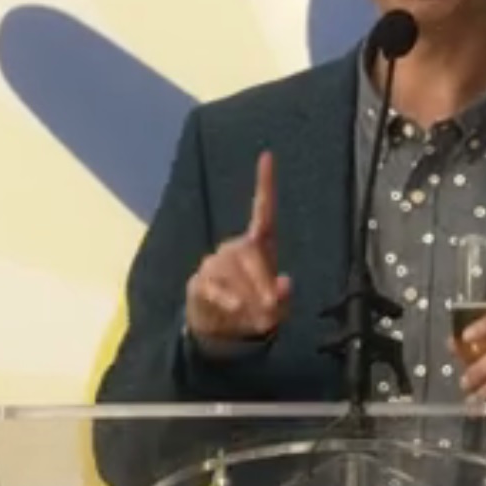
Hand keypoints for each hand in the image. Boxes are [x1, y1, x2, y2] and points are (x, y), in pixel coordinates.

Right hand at [185, 151, 291, 342]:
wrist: (222, 330)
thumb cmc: (256, 308)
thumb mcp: (278, 308)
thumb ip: (284, 297)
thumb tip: (285, 283)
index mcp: (258, 245)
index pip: (263, 209)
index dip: (265, 183)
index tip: (267, 155)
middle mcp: (235, 247)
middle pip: (249, 251)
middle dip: (263, 281)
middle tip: (273, 307)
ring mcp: (215, 263)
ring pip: (232, 273)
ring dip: (248, 298)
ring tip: (258, 320)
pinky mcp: (200, 282)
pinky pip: (213, 288)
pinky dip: (226, 300)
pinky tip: (234, 308)